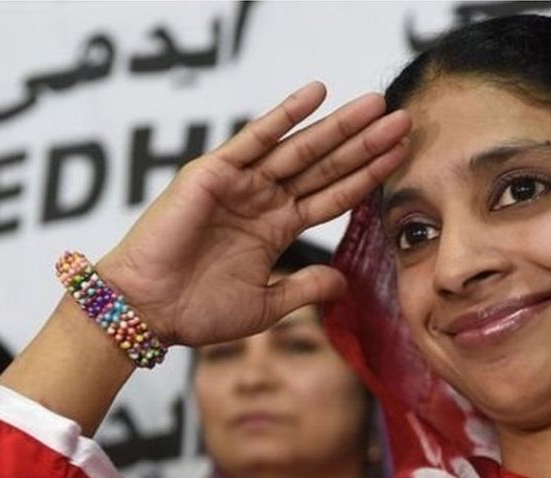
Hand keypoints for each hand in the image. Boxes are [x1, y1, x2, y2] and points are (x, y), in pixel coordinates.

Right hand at [98, 81, 409, 346]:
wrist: (147, 311)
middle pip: (327, 166)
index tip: (403, 156)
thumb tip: (344, 283)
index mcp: (277, 227)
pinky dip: (284, 114)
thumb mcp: (266, 304)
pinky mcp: (214, 172)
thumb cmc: (196, 311)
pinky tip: (317, 93)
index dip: (369, 175)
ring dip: (340, 126)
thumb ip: (304, 287)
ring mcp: (242, 183)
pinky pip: (255, 138)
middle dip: (366, 143)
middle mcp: (264, 199)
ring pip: (301, 149)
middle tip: (404, 119)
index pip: (334, 194)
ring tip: (377, 104)